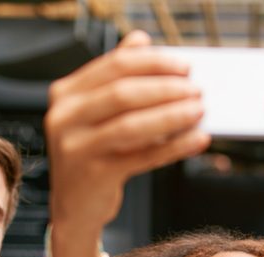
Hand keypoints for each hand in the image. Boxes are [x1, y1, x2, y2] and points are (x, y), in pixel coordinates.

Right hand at [44, 31, 211, 233]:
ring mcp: (75, 147)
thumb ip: (114, 78)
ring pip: (132, 125)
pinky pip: (142, 156)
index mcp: (66, 94)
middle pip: (123, 93)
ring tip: (199, 111)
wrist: (74, 208)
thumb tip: (140, 41)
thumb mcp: (95, 114)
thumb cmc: (91, 157)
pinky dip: (174, 147)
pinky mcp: (94, 175)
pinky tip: (196, 140)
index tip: (184, 67)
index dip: (153, 63)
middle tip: (196, 90)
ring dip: (172, 115)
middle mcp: (65, 118)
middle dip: (166, 89)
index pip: (114, 66)